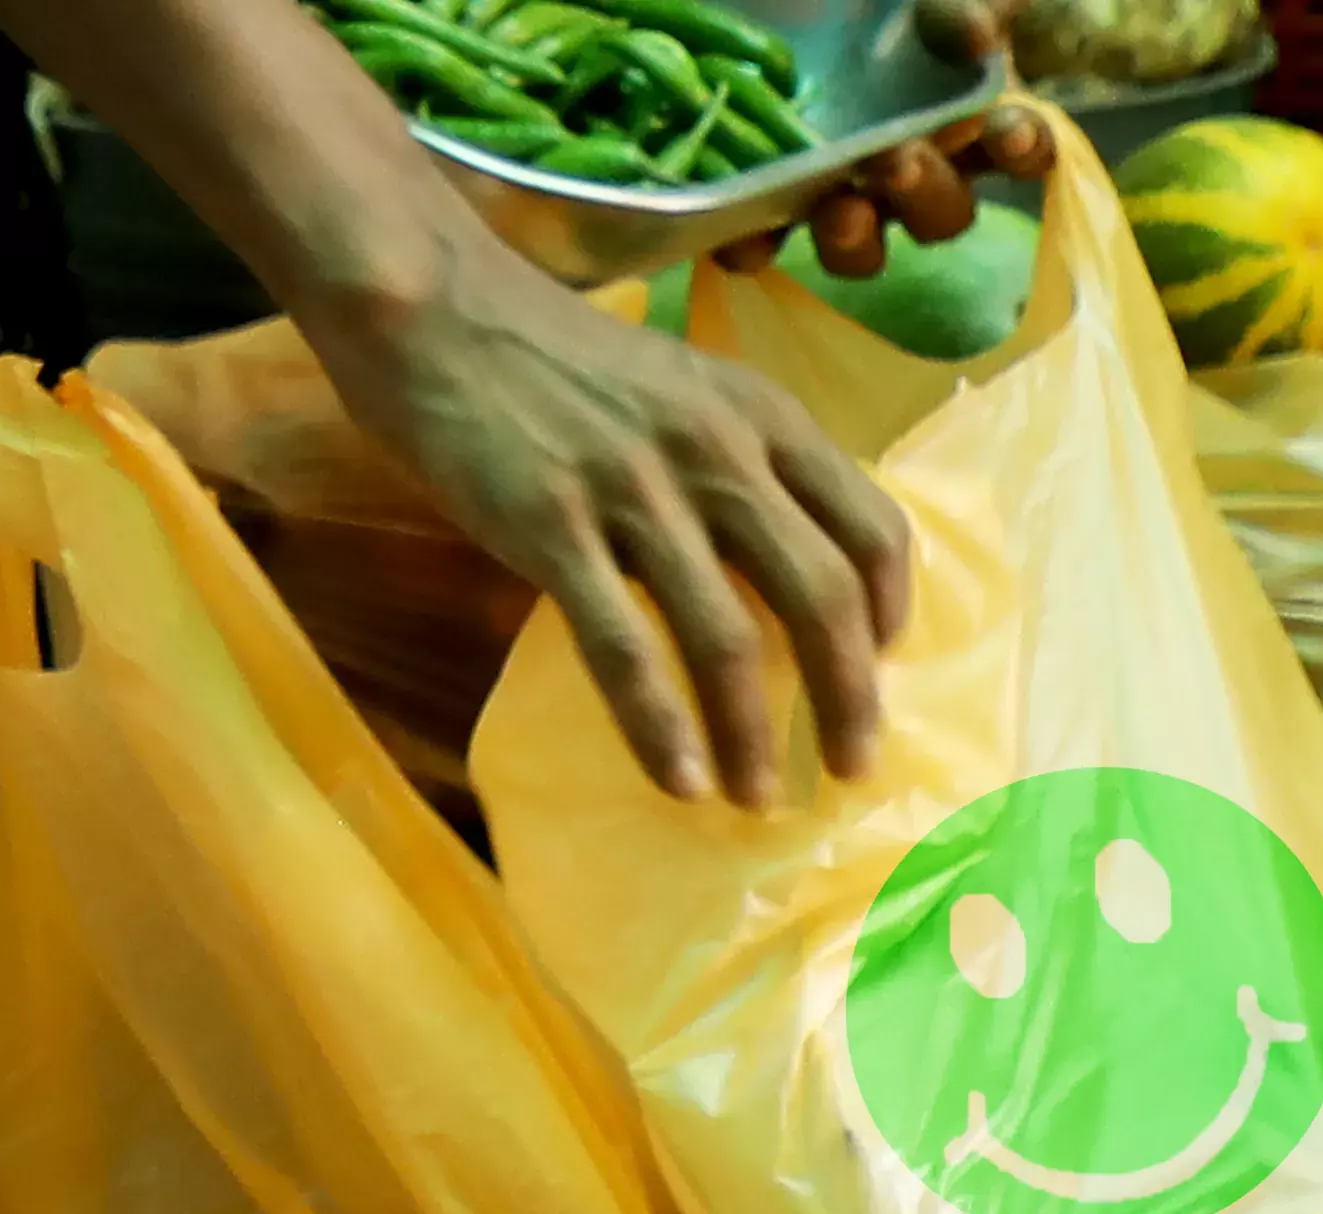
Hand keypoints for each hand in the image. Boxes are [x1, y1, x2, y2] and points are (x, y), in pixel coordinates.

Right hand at [293, 235, 909, 809]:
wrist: (434, 307)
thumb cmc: (563, 360)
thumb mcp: (689, 389)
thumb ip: (748, 468)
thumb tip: (792, 577)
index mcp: (765, 416)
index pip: (872, 527)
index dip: (888, 613)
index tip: (880, 669)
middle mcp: (719, 453)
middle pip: (821, 596)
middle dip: (849, 698)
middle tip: (852, 768)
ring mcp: (635, 491)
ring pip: (727, 639)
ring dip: (751, 736)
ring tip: (755, 797)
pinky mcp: (552, 528)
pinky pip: (623, 649)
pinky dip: (659, 728)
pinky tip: (678, 782)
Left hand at [714, 0, 1054, 277]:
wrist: (792, 8)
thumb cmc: (885, 5)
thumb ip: (956, 7)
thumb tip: (975, 37)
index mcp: (965, 121)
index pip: (1019, 148)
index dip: (1021, 148)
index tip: (1007, 133)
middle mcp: (913, 174)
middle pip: (940, 212)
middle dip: (922, 192)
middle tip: (896, 162)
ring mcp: (846, 195)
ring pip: (864, 245)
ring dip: (855, 239)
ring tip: (836, 212)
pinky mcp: (775, 205)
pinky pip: (768, 243)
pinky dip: (756, 246)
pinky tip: (744, 235)